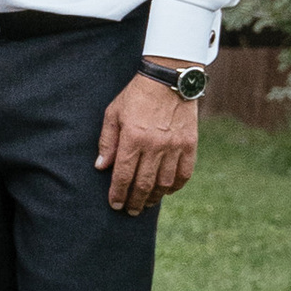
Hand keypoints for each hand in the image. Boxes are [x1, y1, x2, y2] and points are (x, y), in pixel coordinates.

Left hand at [96, 71, 198, 214]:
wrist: (168, 79)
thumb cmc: (136, 95)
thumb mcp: (114, 113)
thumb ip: (107, 141)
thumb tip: (101, 167)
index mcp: (133, 138)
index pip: (124, 175)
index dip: (118, 193)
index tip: (115, 205)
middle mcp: (155, 145)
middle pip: (144, 183)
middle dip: (135, 201)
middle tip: (130, 211)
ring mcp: (175, 146)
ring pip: (164, 183)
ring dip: (154, 197)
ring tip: (146, 203)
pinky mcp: (190, 144)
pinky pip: (184, 173)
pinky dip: (176, 186)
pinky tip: (167, 191)